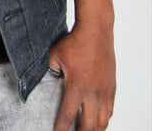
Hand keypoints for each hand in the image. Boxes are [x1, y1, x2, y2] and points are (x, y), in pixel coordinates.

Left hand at [49, 0, 115, 130]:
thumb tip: (40, 80)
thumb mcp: (55, 55)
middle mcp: (93, 92)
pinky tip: (97, 122)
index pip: (67, 115)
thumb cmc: (75, 42)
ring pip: (103, 122)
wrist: (96, 31)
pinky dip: (103, 120)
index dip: (60, 129)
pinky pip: (110, 111)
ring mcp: (105, 91)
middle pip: (88, 126)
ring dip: (94, 130)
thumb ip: (48, 71)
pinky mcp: (112, 87)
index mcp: (77, 86)